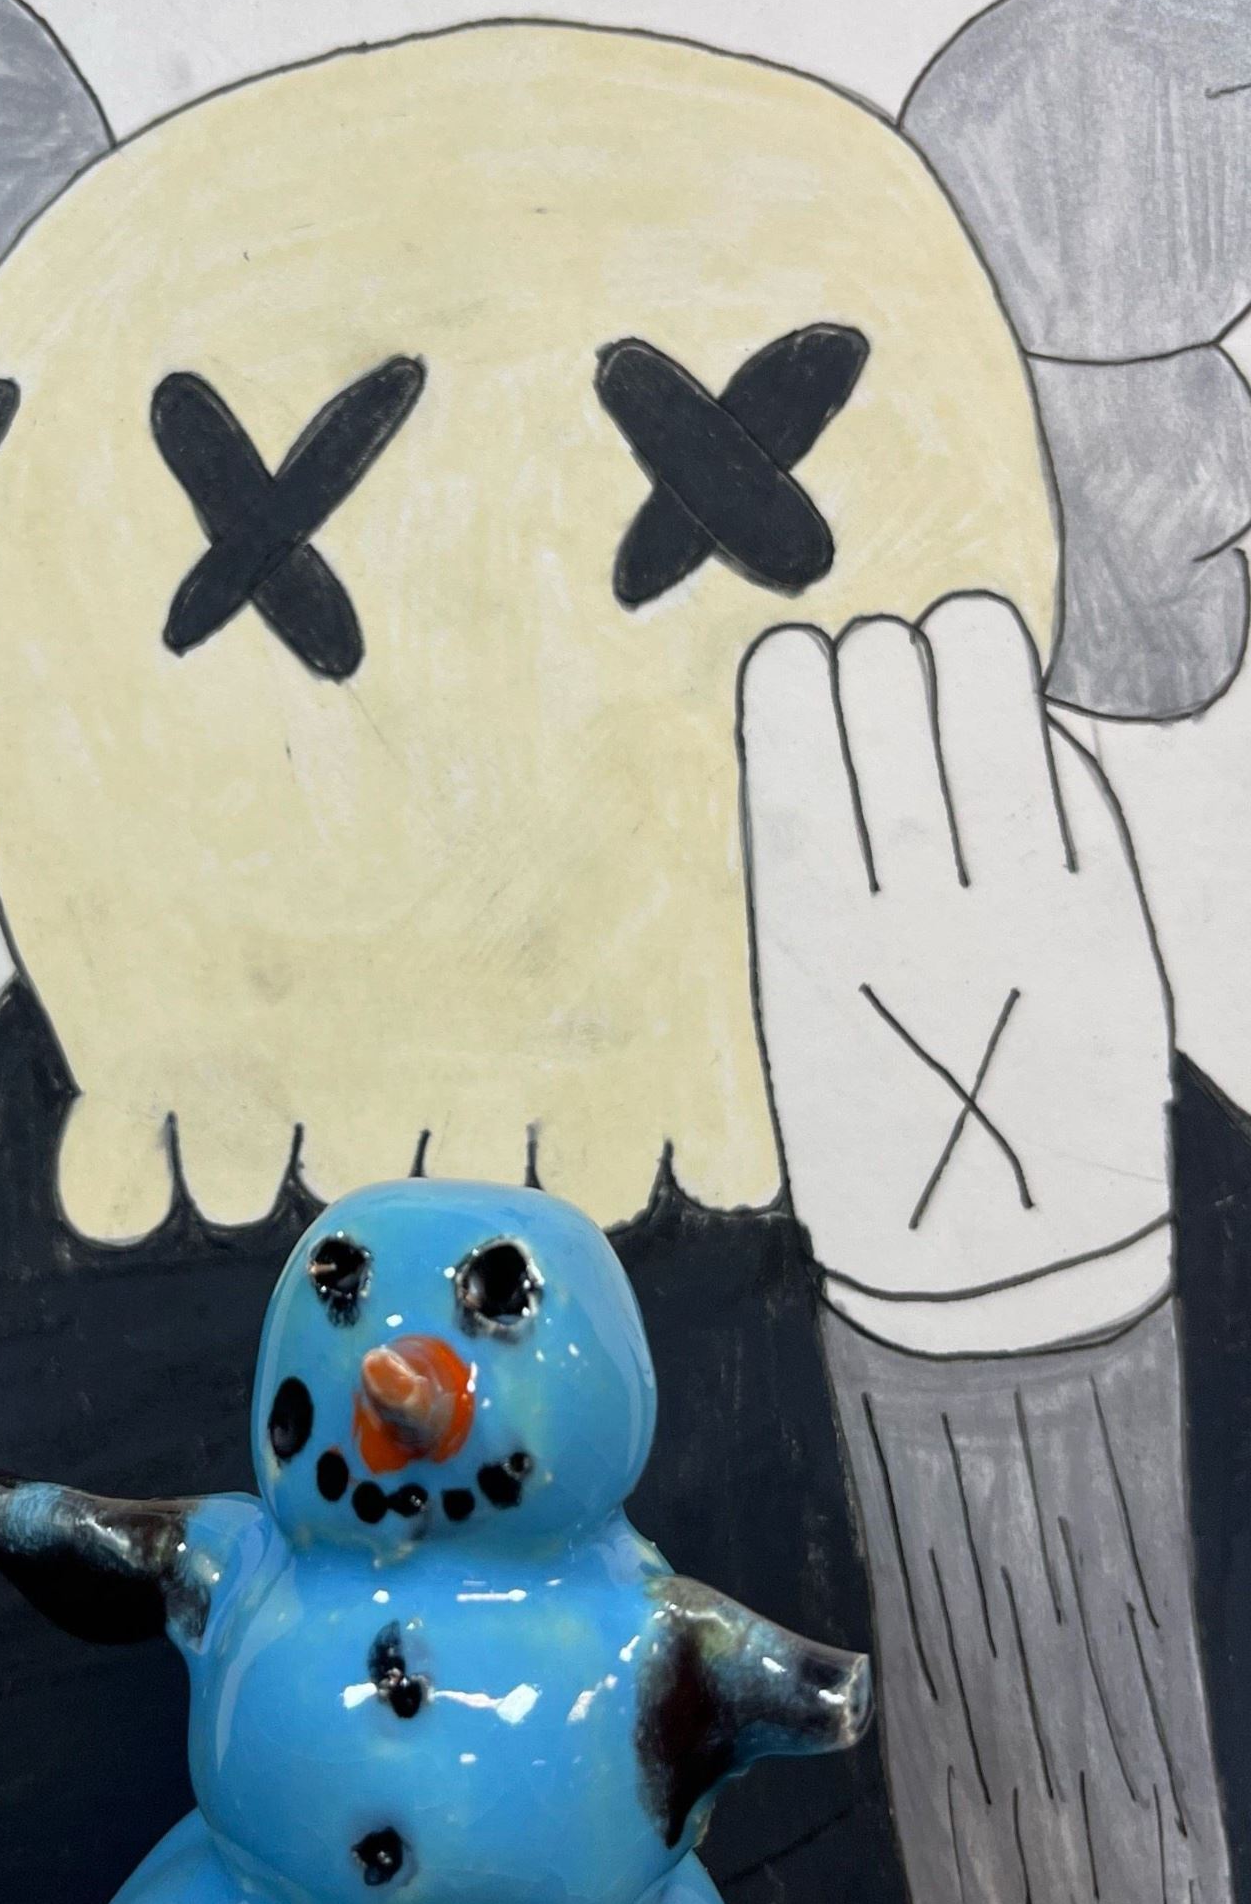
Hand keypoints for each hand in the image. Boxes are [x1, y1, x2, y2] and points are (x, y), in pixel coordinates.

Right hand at [737, 592, 1172, 1353]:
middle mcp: (912, 917)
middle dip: (878, 658)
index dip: (793, 679)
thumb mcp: (806, 1021)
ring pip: (992, 728)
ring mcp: (1020, 916)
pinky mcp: (1110, 929)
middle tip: (881, 657)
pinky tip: (1028, 722)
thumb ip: (820, 889)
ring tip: (962, 639)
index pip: (793, 753)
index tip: (799, 662)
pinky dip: (1049, 735)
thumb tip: (841, 736)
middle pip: (889, 716)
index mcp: (810, 945)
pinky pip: (1078, 791)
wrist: (1002, 1265)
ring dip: (972, 653)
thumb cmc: (883, 1139)